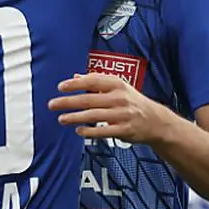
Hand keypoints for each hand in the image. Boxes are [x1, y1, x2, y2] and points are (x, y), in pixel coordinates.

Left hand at [48, 73, 170, 144]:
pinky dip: (90, 131)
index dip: (75, 84)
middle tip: (52, 104)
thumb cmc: (132, 102)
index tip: (60, 87)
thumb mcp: (118, 88)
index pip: (93, 80)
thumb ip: (97, 83)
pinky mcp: (124, 130)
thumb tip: (75, 77)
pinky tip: (78, 130)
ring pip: (93, 116)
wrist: (156, 120)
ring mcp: (123, 114)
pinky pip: (103, 131)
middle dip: (68, 102)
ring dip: (75, 117)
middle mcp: (120, 98)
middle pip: (89, 99)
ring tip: (61, 118)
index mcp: (117, 84)